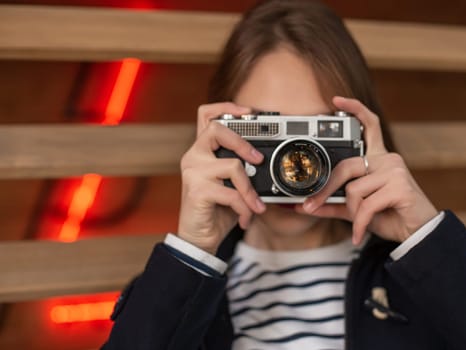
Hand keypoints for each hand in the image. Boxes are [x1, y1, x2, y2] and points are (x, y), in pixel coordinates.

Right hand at [178, 102, 265, 253]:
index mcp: (202, 151)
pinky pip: (232, 193)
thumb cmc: (217, 210)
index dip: (227, 107)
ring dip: (250, 190)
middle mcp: (193, 157)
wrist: (200, 239)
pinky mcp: (196, 191)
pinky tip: (245, 218)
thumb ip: (242, 169)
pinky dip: (244, 208)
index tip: (249, 111)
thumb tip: (265, 161)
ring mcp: (193, 172)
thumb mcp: (232, 185)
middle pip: (216, 129)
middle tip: (258, 160)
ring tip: (255, 206)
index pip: (206, 115)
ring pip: (232, 166)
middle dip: (243, 142)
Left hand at [298, 96, 437, 244]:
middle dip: (327, 189)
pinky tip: (360, 233)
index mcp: (379, 159)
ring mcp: (395, 171)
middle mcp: (388, 160)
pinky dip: (359, 223)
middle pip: (347, 165)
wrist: (417, 235)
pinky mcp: (400, 187)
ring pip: (354, 189)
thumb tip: (305, 206)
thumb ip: (333, 205)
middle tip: (311, 205)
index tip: (336, 101)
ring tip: (359, 224)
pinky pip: (366, 205)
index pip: (369, 125)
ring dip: (352, 212)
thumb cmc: (390, 217)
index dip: (354, 109)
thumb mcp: (357, 210)